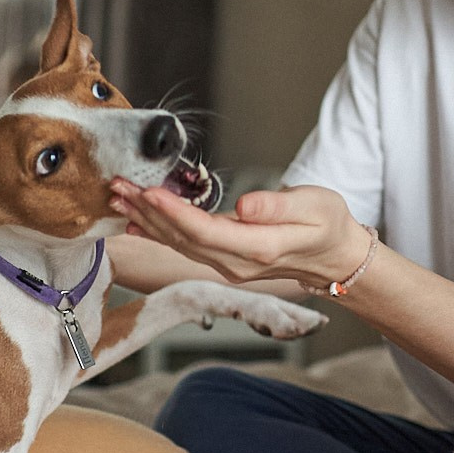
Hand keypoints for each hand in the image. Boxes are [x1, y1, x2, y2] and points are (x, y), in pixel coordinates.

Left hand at [108, 180, 371, 294]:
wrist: (335, 257)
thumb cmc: (328, 225)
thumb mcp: (315, 207)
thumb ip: (278, 207)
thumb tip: (244, 206)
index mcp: (259, 248)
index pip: (205, 232)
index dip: (173, 213)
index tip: (149, 192)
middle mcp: (237, 263)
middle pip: (183, 239)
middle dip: (147, 212)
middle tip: (118, 186)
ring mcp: (228, 266)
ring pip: (178, 244)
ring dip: (146, 221)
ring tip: (118, 198)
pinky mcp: (224, 260)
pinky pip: (184, 246)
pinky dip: (158, 232)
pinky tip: (136, 222)